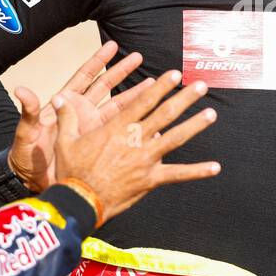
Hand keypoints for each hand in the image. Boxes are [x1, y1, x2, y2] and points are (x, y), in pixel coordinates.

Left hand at [7, 41, 152, 191]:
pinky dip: (133, 123)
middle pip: (106, 87)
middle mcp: (81, 113)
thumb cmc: (25, 156)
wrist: (32, 181)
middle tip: (139, 57)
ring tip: (153, 83)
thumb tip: (21, 90)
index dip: (98, 61)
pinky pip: (119, 130)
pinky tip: (149, 118)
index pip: (85, 77)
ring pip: (118, 106)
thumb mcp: (26, 132)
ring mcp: (92, 128)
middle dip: (122, 71)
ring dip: (134, 95)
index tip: (113, 46)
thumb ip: (28, 112)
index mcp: (65, 105)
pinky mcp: (98, 143)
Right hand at [53, 70, 219, 224]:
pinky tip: (215, 167)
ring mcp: (145, 159)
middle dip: (184, 98)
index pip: (143, 102)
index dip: (160, 87)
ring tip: (211, 114)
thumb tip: (59, 98)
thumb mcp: (65, 141)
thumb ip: (66, 117)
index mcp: (117, 128)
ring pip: (174, 138)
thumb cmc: (71, 171)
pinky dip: (197, 171)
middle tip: (201, 86)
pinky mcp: (150, 180)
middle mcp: (135, 140)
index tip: (174, 75)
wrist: (80, 200)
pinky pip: (177, 174)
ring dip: (194, 125)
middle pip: (164, 114)